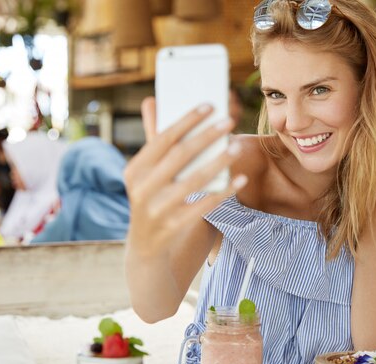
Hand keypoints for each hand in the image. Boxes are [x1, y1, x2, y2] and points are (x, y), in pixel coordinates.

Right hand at [124, 97, 246, 256]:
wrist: (146, 250)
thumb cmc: (152, 201)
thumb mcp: (146, 175)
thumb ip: (153, 140)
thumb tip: (152, 100)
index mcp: (135, 170)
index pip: (163, 138)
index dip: (187, 120)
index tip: (210, 105)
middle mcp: (142, 188)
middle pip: (180, 155)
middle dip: (207, 136)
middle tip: (229, 121)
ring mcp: (157, 209)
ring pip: (194, 180)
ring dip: (218, 161)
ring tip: (236, 147)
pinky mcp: (173, 226)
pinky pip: (205, 205)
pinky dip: (224, 191)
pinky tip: (240, 179)